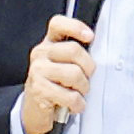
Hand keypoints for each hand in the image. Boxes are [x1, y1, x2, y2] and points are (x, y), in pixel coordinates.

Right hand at [17, 10, 93, 133]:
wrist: (35, 109)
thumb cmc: (55, 84)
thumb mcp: (63, 64)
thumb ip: (76, 54)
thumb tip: (98, 53)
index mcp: (49, 43)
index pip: (58, 24)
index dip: (75, 27)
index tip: (89, 37)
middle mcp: (41, 53)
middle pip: (74, 50)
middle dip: (88, 67)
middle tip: (87, 77)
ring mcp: (38, 71)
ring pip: (74, 74)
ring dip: (83, 88)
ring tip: (79, 92)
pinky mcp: (39, 90)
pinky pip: (70, 96)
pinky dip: (78, 104)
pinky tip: (74, 105)